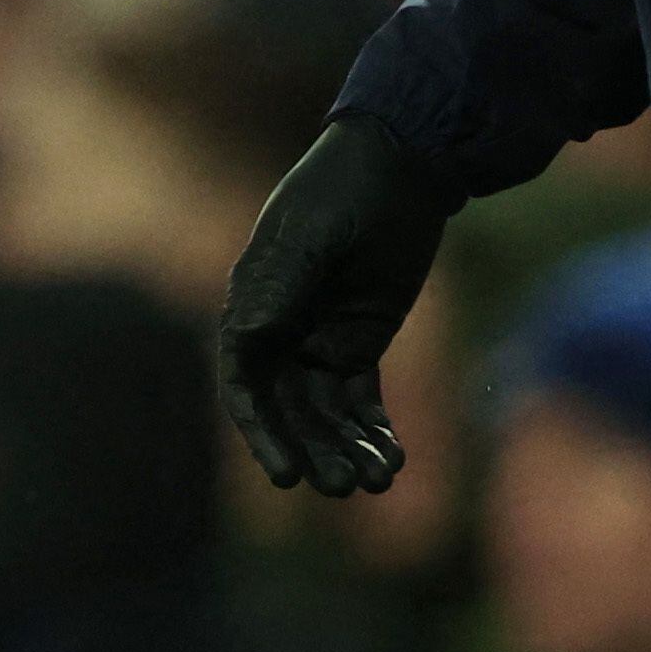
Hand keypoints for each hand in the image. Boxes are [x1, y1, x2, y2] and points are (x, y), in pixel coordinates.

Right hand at [216, 116, 464, 495]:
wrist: (404, 164)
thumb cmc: (347, 188)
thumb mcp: (315, 233)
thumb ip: (283, 284)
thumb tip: (248, 339)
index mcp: (254, 301)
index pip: (246, 380)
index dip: (261, 431)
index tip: (286, 473)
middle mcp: (280, 328)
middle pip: (289, 408)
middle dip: (313, 449)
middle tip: (342, 487)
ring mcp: (319, 338)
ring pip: (326, 413)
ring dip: (346, 448)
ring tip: (378, 480)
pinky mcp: (360, 342)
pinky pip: (361, 401)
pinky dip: (373, 432)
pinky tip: (392, 459)